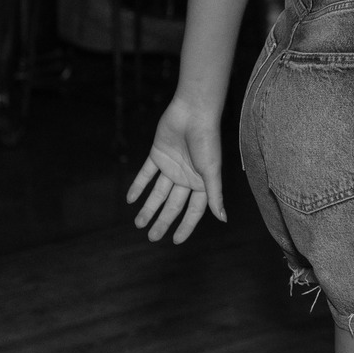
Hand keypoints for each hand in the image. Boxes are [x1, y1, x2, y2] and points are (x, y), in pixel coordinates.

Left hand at [125, 96, 226, 242]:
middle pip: (173, 205)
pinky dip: (138, 186)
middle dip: (163, 221)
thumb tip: (223, 219)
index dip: (185, 226)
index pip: (193, 211)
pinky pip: (146, 174)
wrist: (193, 111)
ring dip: (148, 208)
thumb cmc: (207, 140)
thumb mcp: (211, 171)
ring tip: (138, 224)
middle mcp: (186, 177)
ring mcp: (171, 166)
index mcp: (202, 183)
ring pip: (157, 193)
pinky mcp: (158, 155)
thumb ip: (214, 195)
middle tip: (152, 237)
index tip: (175, 241)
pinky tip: (130, 199)